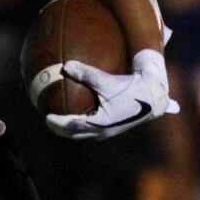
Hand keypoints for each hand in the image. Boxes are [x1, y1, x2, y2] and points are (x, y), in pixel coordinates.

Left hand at [46, 49, 178, 139]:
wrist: (153, 97)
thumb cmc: (130, 89)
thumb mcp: (107, 81)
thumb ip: (86, 73)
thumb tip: (66, 65)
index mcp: (99, 123)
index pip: (71, 126)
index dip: (57, 122)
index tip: (46, 116)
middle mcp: (103, 131)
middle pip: (75, 134)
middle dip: (60, 129)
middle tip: (49, 121)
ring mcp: (109, 132)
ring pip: (84, 134)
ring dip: (71, 130)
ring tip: (61, 121)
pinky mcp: (114, 128)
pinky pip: (93, 129)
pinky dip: (82, 125)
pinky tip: (81, 116)